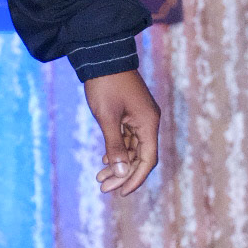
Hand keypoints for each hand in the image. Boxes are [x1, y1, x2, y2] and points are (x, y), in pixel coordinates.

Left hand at [83, 68, 159, 196]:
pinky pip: (127, 137)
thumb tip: (121, 172)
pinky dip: (117, 150)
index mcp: (148, 123)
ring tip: (100, 178)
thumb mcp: (107, 117)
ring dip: (118, 163)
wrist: (102, 55)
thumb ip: (115, 145)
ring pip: (133, 148)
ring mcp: (139, 116)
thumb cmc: (105, 85)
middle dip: (123, 173)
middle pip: (140, 156)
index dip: (135, 178)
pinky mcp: (130, 112)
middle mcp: (148, 121)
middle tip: (103, 187)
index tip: (121, 192)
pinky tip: (105, 160)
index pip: (147, 160)